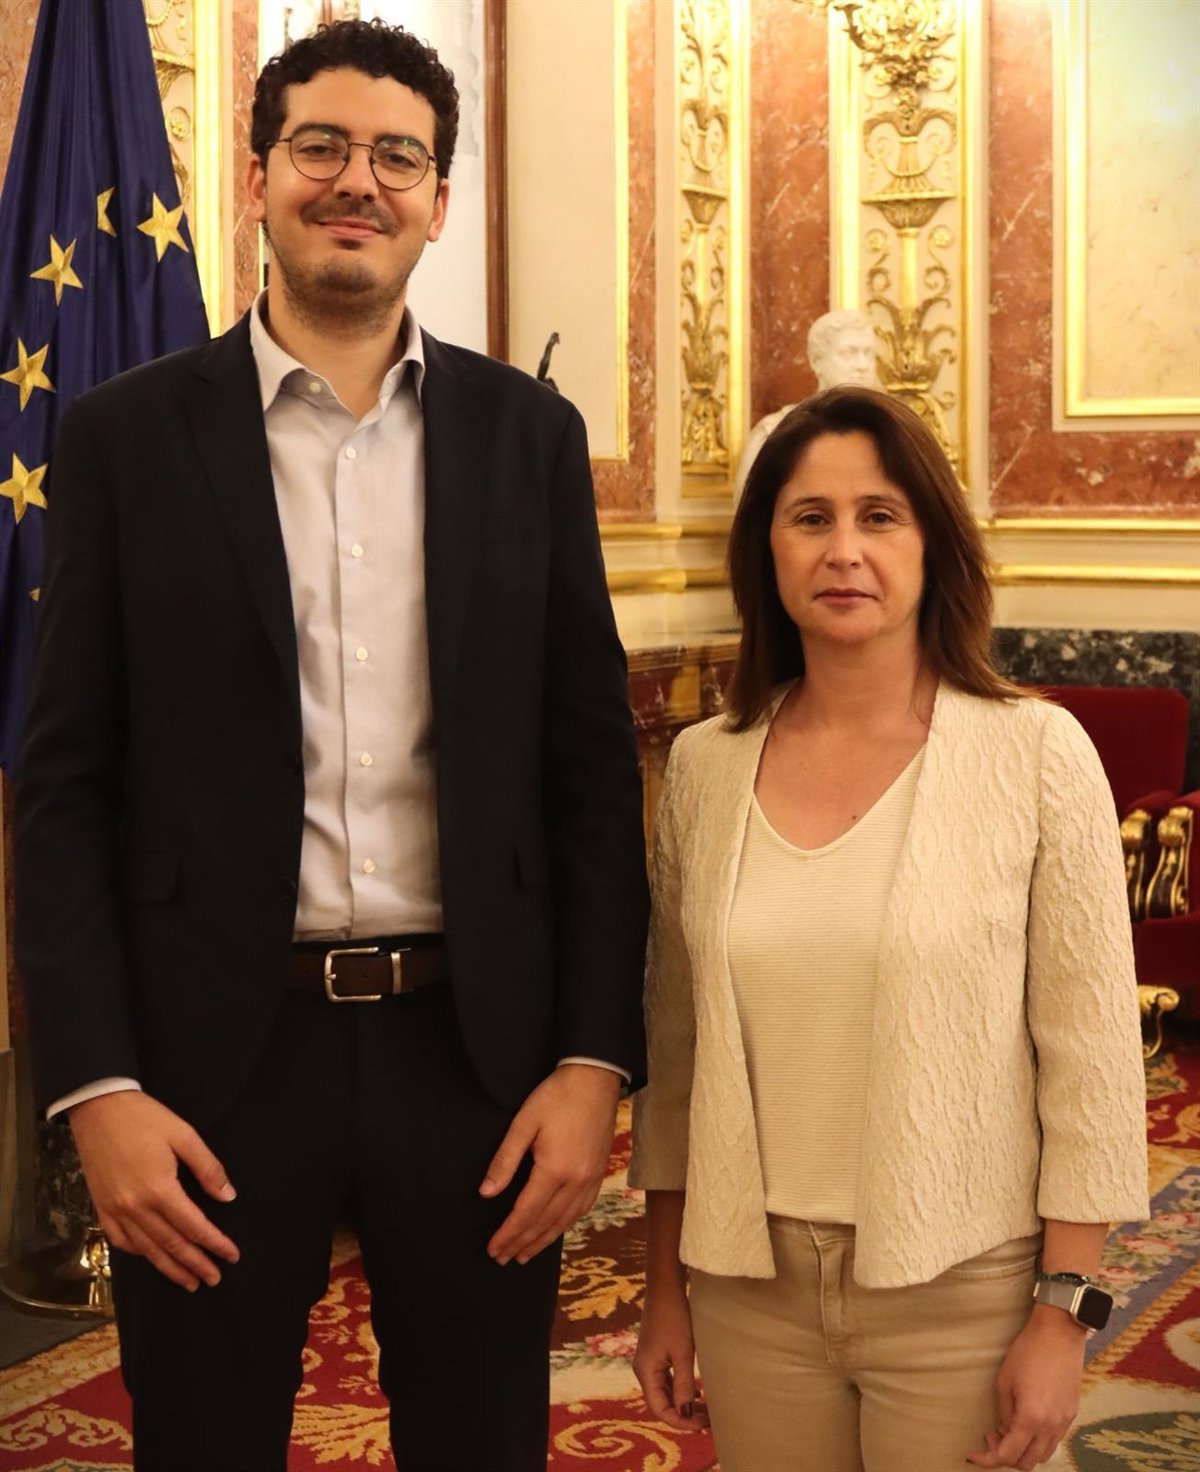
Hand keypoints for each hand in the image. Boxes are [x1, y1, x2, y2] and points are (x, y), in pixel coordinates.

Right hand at [70, 1091, 239, 1291]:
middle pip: (171, 1244)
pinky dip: (139, 1253)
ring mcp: (115, 1210)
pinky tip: (152, 1257)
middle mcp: (135, 1207)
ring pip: (147, 1249)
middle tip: (214, 1279)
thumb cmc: (144, 1117)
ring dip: (169, 1268)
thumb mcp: (184, 1135)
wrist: (98, 1107)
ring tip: (189, 1282)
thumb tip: (228, 1197)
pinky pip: (120, 1240)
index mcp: (159, 1189)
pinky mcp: (101, 1207)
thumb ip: (208, 1168)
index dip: (215, 1243)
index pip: (194, 1226)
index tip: (232, 1256)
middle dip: (195, 1264)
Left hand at [481, 1063, 621, 1263]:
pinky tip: (556, 1228)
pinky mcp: (600, 1172)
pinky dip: (566, 1224)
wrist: (595, 1078)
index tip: (494, 1249)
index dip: (508, 1234)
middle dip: (522, 1243)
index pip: (526, 1213)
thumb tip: (487, 1192)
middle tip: (503, 1258)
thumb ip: (505, 1161)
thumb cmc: (557, 1096)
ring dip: (544, 1240)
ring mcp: (592, 1178)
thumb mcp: (523, 1123)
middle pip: (545, 1223)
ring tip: (526, 1254)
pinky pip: (583, 1208)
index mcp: (555, 1170)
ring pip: (565, 1220)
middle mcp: (576, 1180)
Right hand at [633, 1288, 708, 1431]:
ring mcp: (649, 1361)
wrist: (665, 1286)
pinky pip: (666, 1380)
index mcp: (645, 1371)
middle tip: (708, 1420)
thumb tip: (685, 1413)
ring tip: (706, 1409)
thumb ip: (684, 1385)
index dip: (679, 1422)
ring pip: (665, 1392)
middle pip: (661, 1402)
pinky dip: (681, 1389)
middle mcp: (643, 1369)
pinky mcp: (655, 1353)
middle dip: (684, 1414)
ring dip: (683, 1402)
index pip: (659, 1409)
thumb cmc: (674, 1317)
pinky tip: (697, 1391)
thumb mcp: (682, 1353)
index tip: (702, 1427)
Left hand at [967, 1308, 1086, 1468]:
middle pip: (1028, 1462)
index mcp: (1032, 1419)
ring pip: (1043, 1455)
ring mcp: (1064, 1423)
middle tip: (992, 1436)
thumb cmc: (1028, 1352)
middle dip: (1006, 1456)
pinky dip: (1037, 1440)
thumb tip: (1005, 1431)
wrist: (1059, 1334)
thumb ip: (1004, 1413)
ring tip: (1007, 1428)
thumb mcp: (1004, 1382)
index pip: (1008, 1455)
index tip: (973, 1455)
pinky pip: (1054, 1440)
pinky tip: (1025, 1422)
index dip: (988, 1459)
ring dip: (1023, 1450)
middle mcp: (1051, 1427)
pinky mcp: (1071, 1414)